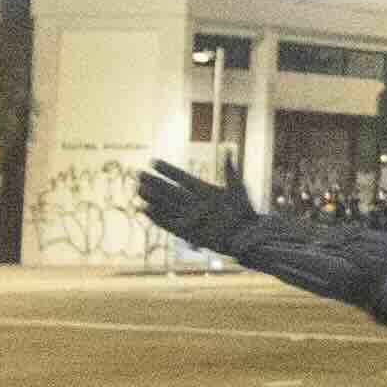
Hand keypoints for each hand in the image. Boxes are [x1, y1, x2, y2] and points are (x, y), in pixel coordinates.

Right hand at [133, 162, 257, 254]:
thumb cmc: (246, 212)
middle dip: (155, 182)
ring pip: (167, 206)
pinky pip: (169, 224)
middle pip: (170, 190)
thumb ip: (230, 172)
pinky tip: (144, 209)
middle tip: (138, 174)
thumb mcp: (238, 190)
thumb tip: (229, 151)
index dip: (168, 170)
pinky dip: (157, 217)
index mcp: (204, 190)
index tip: (153, 161)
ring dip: (152, 198)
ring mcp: (191, 217)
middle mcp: (194, 203)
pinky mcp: (188, 232)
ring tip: (138, 189)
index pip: (181, 177)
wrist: (248, 235)